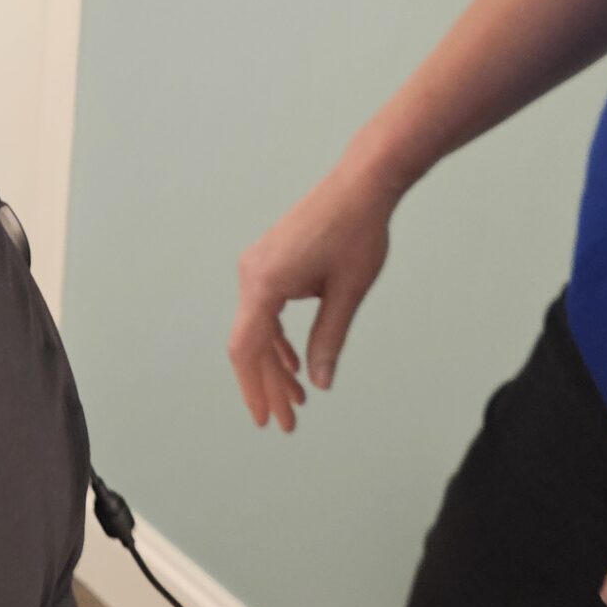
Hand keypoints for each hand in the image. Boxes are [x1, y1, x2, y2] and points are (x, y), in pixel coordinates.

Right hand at [230, 158, 397, 431]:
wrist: (360, 184)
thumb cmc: (357, 233)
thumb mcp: (348, 292)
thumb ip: (329, 340)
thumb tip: (319, 382)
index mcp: (264, 283)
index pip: (246, 348)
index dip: (254, 388)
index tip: (266, 418)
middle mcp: (251, 274)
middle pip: (250, 343)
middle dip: (269, 384)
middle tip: (288, 422)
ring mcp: (257, 266)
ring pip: (258, 328)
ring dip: (275, 364)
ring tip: (297, 398)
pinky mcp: (269, 261)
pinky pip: (265, 310)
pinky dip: (278, 338)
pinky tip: (294, 361)